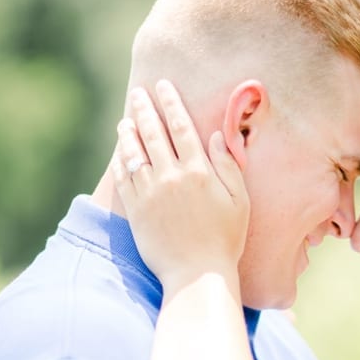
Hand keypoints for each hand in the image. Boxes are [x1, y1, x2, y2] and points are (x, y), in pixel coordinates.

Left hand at [113, 80, 247, 291]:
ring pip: (134, 151)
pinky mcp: (135, 209)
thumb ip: (228, 166)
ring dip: (129, 131)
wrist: (197, 274)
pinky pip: (123, 176)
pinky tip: (121, 150)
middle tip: (139, 93)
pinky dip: (120, 158)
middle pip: (154, 133)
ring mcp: (149, 192)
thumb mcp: (239, 202)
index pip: (182, 127)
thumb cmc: (226, 240)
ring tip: (126, 118)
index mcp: (198, 172)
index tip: (164, 86)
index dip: (171, 103)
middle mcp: (170, 177)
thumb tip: (216, 136)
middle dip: (145, 108)